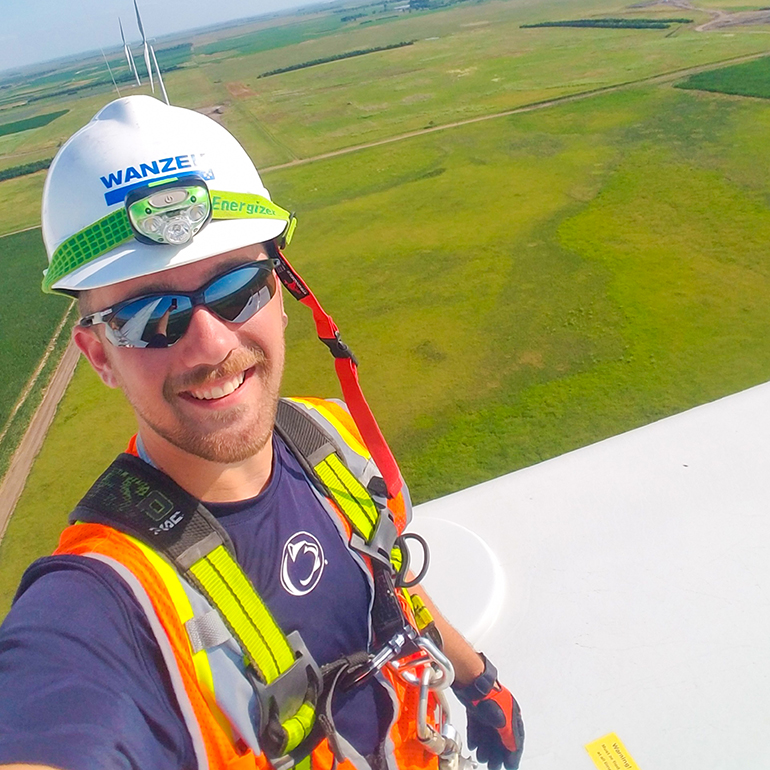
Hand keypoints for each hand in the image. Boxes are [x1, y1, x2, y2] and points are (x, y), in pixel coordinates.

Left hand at [452, 655, 523, 769]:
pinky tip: (473, 745)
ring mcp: (488, 710)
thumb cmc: (490, 697)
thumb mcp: (504, 723)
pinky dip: (476, 736)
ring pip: (488, 733)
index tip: (510, 765)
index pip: (515, 739)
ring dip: (486, 747)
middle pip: (500, 737)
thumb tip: (513, 748)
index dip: (513, 754)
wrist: (472, 682)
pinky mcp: (475, 708)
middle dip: (497, 753)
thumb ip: (510, 737)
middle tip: (494, 766)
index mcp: (512, 714)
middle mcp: (501, 712)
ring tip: (482, 758)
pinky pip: (477, 726)